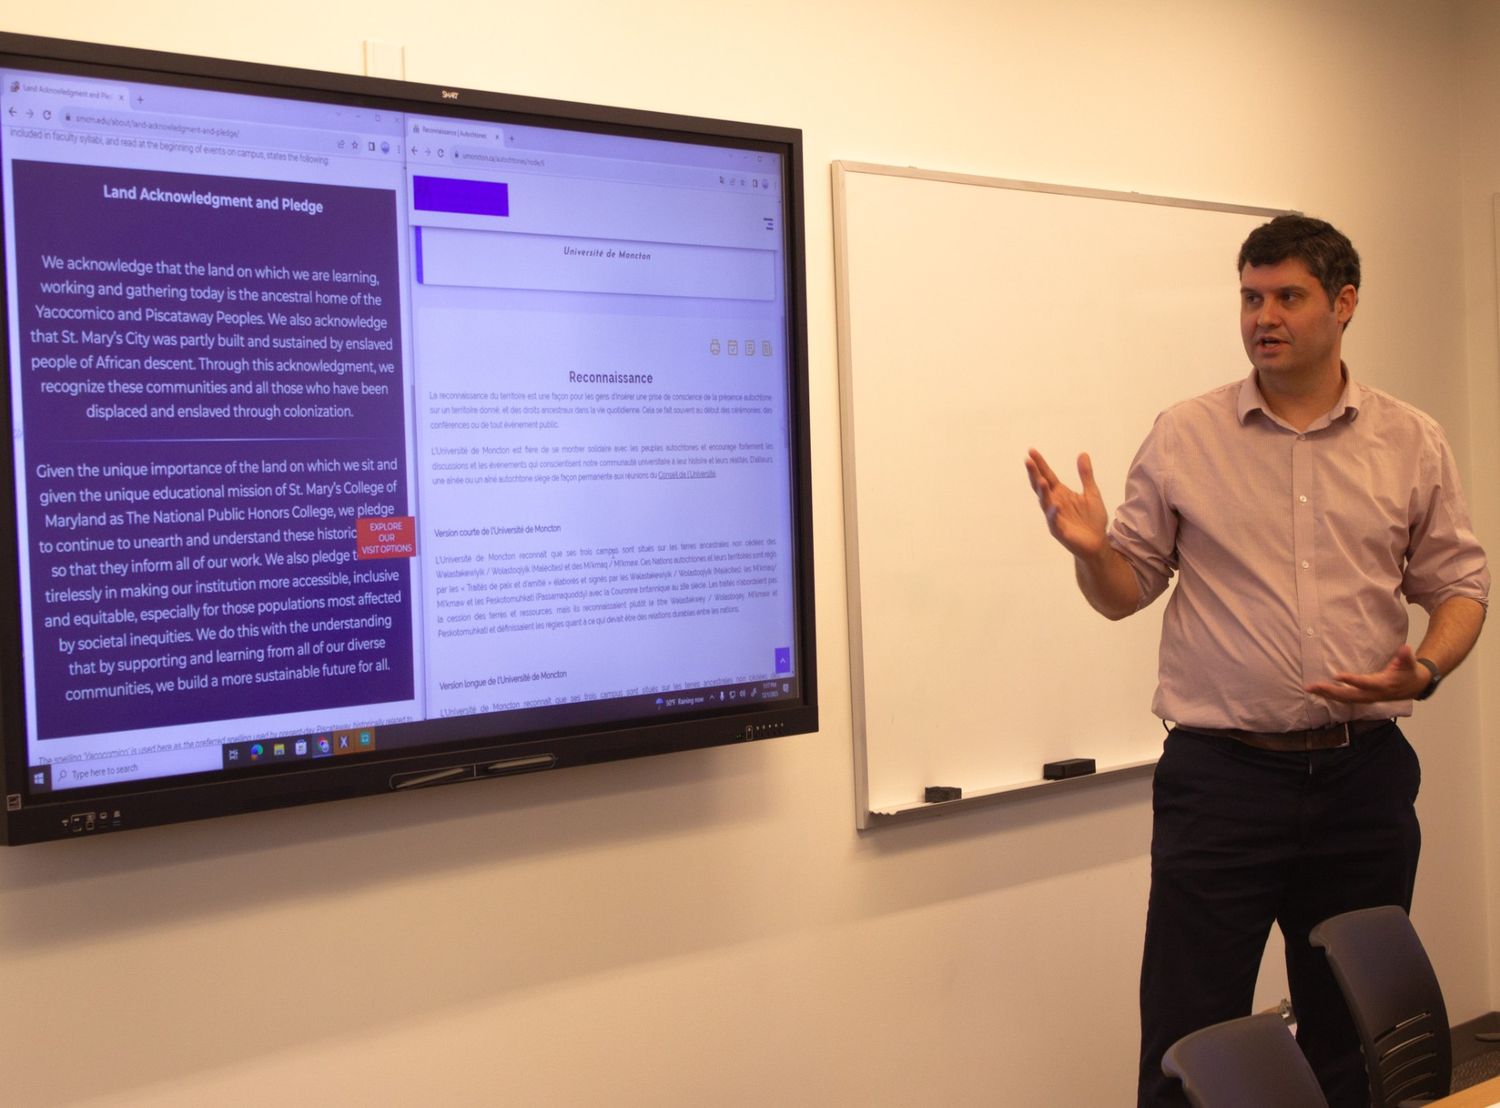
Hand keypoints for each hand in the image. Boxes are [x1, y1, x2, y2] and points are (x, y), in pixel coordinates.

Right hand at [1025, 449, 1108, 559]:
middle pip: (1041, 487)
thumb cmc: (1092, 520)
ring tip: (1041, 480)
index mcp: (1061, 493)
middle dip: (1034, 474)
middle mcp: (1054, 503)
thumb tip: (1082, 454)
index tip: (1032, 451)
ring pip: (1045, 502)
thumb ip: (1086, 475)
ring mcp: (1055, 517)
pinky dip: (1054, 513)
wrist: (1098, 542)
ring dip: (1043, 492)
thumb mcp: (1092, 493)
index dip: (1040, 464)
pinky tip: (1056, 505)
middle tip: (1028, 461)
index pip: (1047, 476)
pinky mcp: (1059, 531)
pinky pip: (1054, 521)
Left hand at [1305, 644, 1432, 703]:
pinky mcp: (1363, 699)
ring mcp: (1367, 698)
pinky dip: (1331, 697)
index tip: (1337, 676)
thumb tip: (1405, 648)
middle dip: (1330, 691)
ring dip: (1326, 695)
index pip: (1365, 684)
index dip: (1352, 680)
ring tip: (1309, 689)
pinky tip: (1318, 693)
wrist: (1414, 687)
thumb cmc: (1409, 672)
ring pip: (1344, 699)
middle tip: (1313, 686)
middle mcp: (1373, 695)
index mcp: (1383, 685)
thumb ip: (1406, 657)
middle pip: (1349, 695)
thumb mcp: (1409, 663)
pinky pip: (1345, 700)